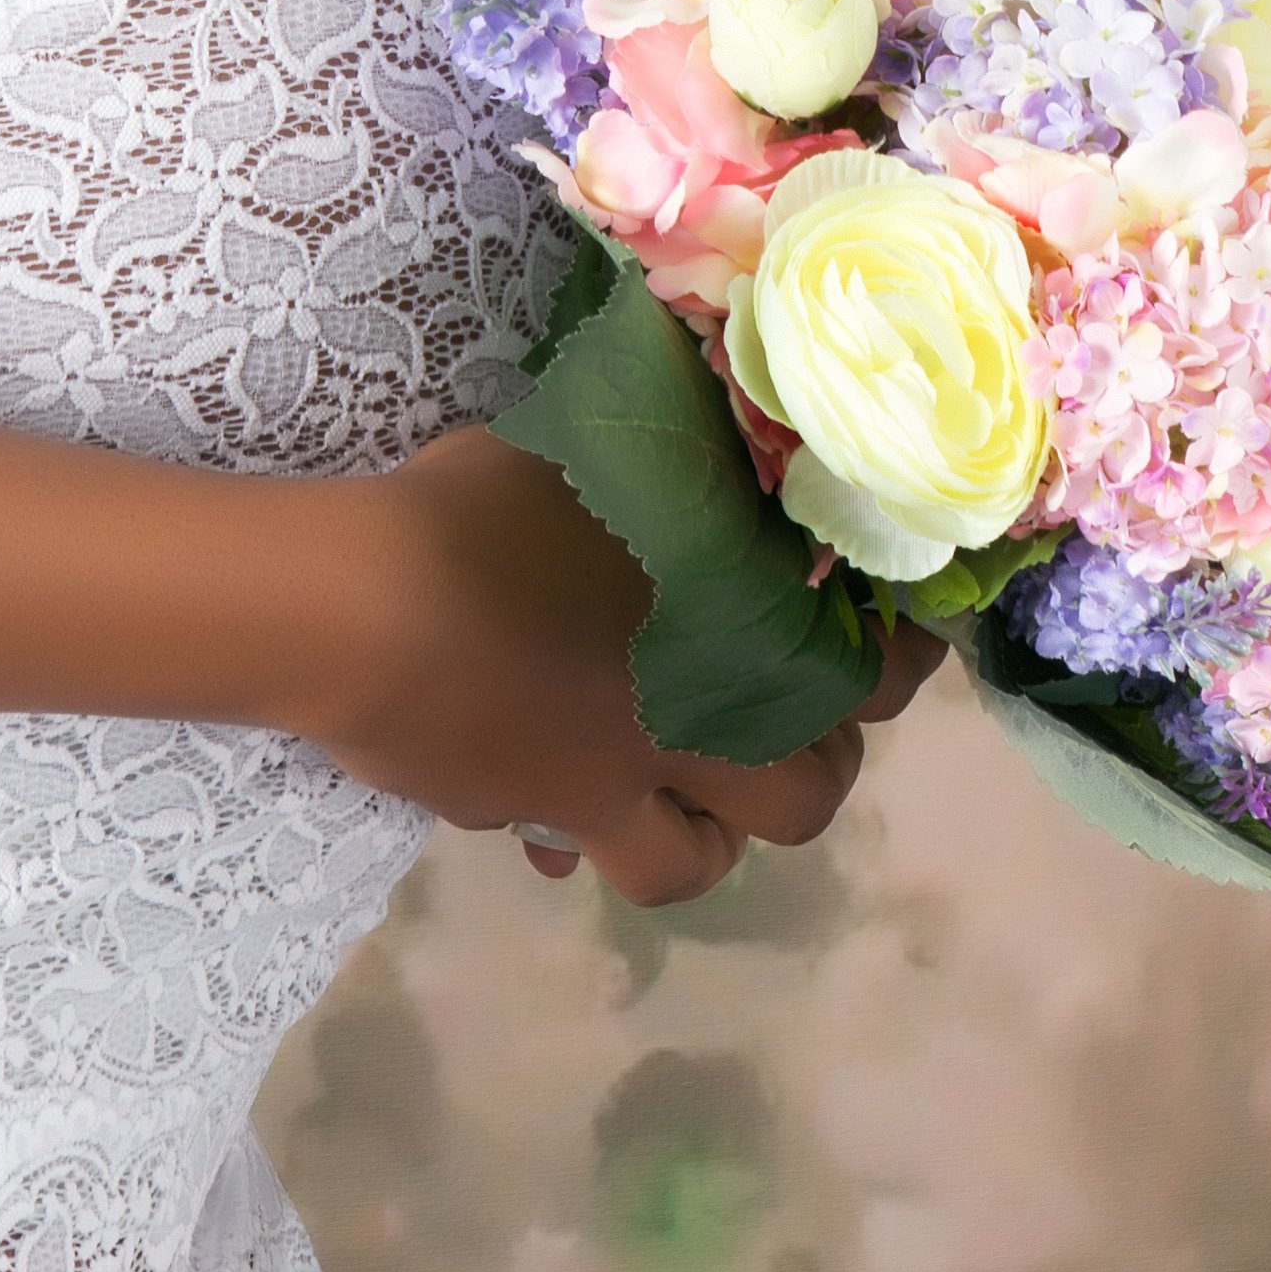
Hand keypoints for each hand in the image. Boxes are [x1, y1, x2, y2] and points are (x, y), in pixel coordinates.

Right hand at [301, 429, 942, 909]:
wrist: (369, 604)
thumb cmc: (482, 503)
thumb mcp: (595, 439)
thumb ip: (666, 446)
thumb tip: (711, 413)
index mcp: (736, 619)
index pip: (871, 669)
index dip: (900, 666)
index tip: (900, 648)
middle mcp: (704, 716)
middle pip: (809, 790)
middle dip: (812, 762)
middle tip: (793, 720)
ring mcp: (626, 783)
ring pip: (713, 856)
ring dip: (718, 828)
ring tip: (700, 787)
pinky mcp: (548, 818)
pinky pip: (593, 858)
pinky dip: (588, 839)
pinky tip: (560, 809)